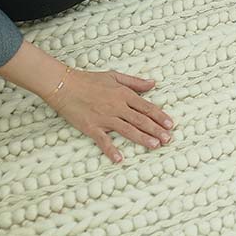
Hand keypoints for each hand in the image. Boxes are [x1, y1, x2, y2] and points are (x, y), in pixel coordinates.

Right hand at [46, 67, 174, 164]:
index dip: (160, 116)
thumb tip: (153, 84)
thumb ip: (135, 82)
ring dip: (142, 138)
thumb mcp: (115, 76)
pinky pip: (103, 140)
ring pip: (128, 130)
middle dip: (156, 130)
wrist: (64, 85)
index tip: (170, 124)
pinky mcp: (91, 127)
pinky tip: (119, 159)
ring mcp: (104, 118)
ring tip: (155, 146)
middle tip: (168, 139)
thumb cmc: (89, 79)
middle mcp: (117, 107)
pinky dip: (111, 150)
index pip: (146, 107)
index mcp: (124, 94)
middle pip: (141, 120)